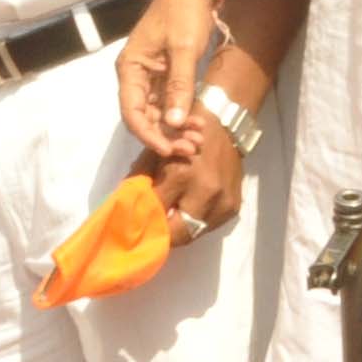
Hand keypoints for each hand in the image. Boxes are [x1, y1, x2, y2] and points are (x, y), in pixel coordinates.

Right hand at [115, 0, 217, 159]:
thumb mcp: (184, 48)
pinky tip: (198, 123)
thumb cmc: (184, 13)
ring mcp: (152, 77)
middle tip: (192, 147)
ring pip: (159, 113)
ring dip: (176, 128)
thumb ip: (179, 86)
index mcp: (131, 68)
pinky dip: (182, 115)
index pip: (131, 112)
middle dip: (166, 135)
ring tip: (198, 137)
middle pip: (145, 117)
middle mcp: (136, 76)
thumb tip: (172, 123)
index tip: (170, 150)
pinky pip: (170, 103)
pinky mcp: (167, 75)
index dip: (148, 135)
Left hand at [135, 102, 242, 247]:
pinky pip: (209, 226)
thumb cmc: (185, 135)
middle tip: (150, 230)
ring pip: (194, 234)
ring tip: (166, 223)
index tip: (133, 225)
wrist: (227, 128)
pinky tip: (186, 214)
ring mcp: (222, 203)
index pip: (156, 211)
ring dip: (178, 232)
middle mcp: (205, 193)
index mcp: (182, 175)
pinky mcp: (233, 208)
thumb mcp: (157, 152)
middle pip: (177, 233)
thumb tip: (128, 202)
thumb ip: (141, 178)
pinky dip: (194, 223)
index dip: (143, 221)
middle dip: (161, 234)